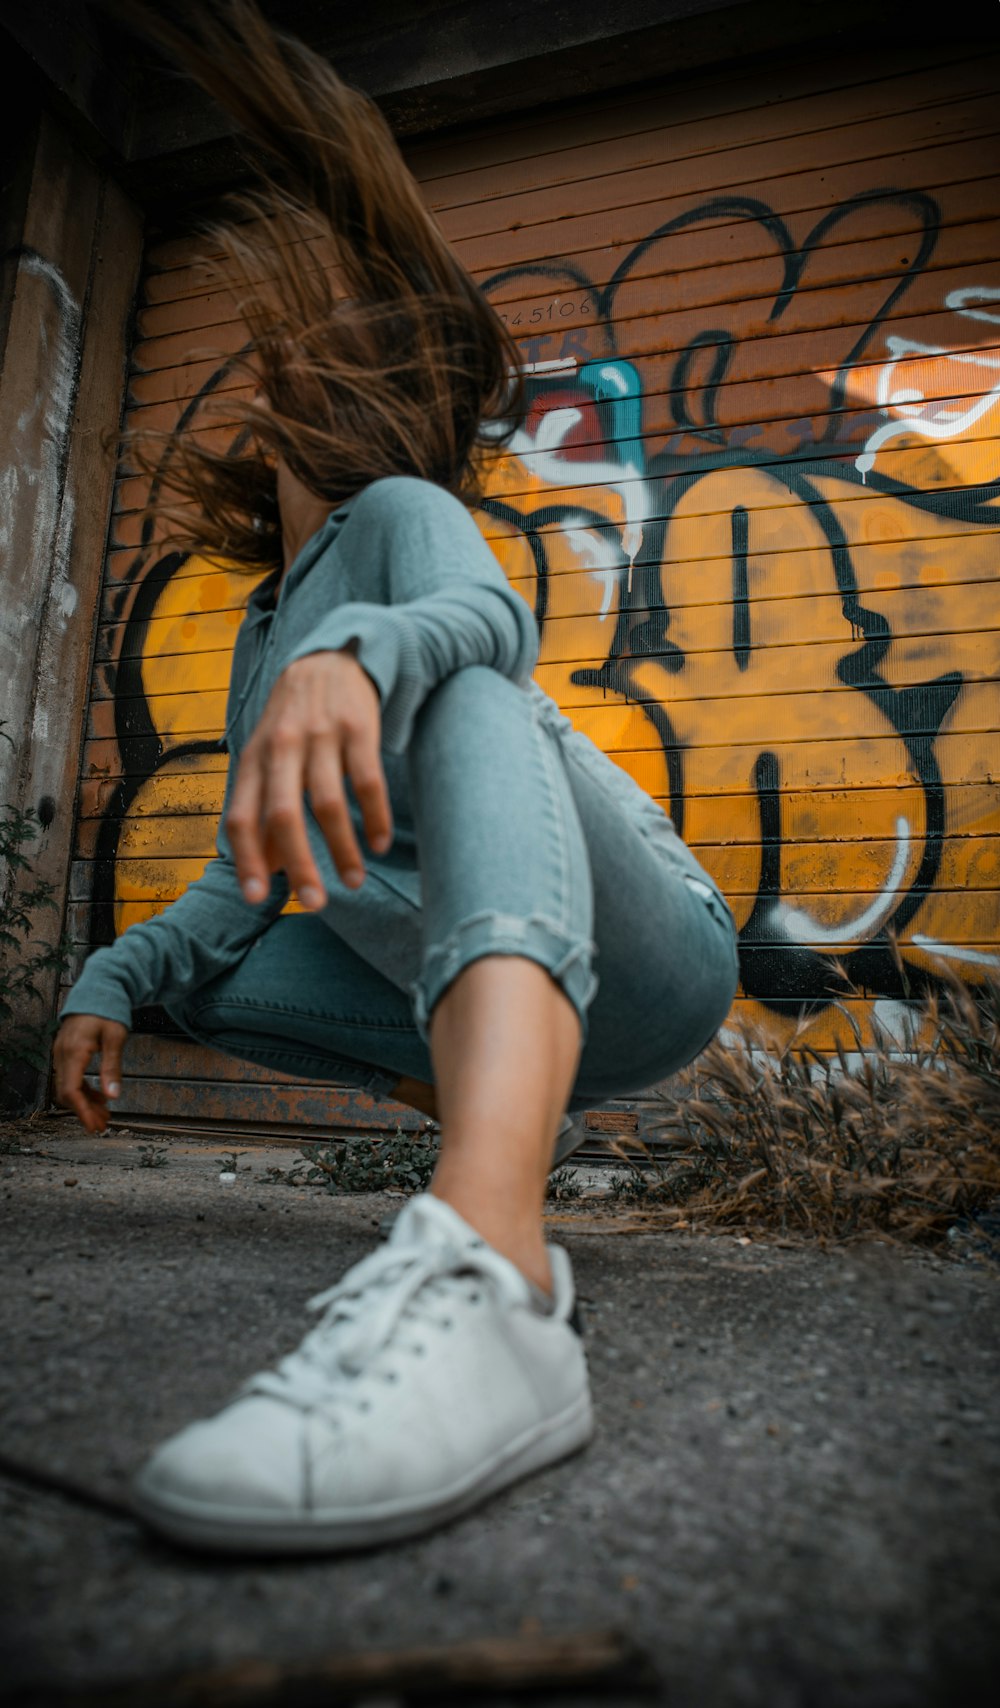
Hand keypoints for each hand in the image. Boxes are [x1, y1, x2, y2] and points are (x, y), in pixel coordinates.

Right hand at [54, 1014, 128, 1132]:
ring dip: (85, 1102)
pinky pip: (71, 1077)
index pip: (71, 1090)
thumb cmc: (109, 1010)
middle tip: (102, 1125)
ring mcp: (62, 1053)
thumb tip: (113, 1096)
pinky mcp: (66, 1052)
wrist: (99, 988)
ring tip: (105, 1114)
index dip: (82, 1111)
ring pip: (68, 1087)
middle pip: (67, 1092)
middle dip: (84, 1111)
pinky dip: (84, 1090)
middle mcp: (63, 1054)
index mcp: (74, 1051)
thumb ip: (112, 1067)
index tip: (94, 1126)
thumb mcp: (115, 1038)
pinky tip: (100, 1096)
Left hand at [225, 649, 391, 908]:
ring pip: (328, 804)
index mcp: (254, 759)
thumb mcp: (268, 758)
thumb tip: (265, 869)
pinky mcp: (359, 728)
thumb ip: (263, 809)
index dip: (246, 859)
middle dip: (299, 865)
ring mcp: (321, 736)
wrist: (331, 659)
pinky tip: (379, 844)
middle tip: (314, 904)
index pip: (241, 816)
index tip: (256, 899)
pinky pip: (368, 782)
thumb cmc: (294, 721)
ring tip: (353, 882)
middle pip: (283, 815)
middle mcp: (281, 747)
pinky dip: (376, 818)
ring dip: (343, 850)